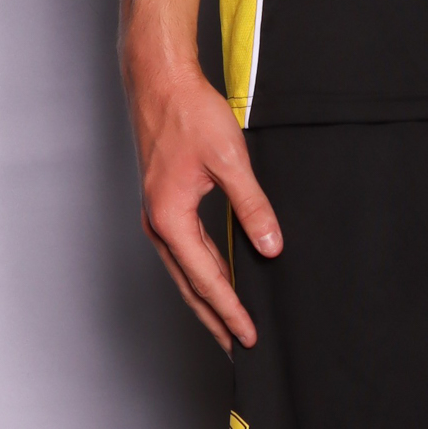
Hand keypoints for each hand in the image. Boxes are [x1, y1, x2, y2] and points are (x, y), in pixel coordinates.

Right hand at [124, 48, 282, 353]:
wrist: (159, 81)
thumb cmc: (189, 114)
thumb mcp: (229, 160)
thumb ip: (251, 206)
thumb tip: (270, 246)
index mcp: (170, 220)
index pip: (206, 280)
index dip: (229, 310)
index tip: (248, 337)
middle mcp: (157, 224)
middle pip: (188, 287)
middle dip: (214, 319)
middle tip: (237, 348)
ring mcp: (157, 214)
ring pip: (183, 272)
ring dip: (205, 300)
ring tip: (227, 323)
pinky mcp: (162, 203)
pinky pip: (182, 251)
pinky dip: (200, 273)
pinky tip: (216, 277)